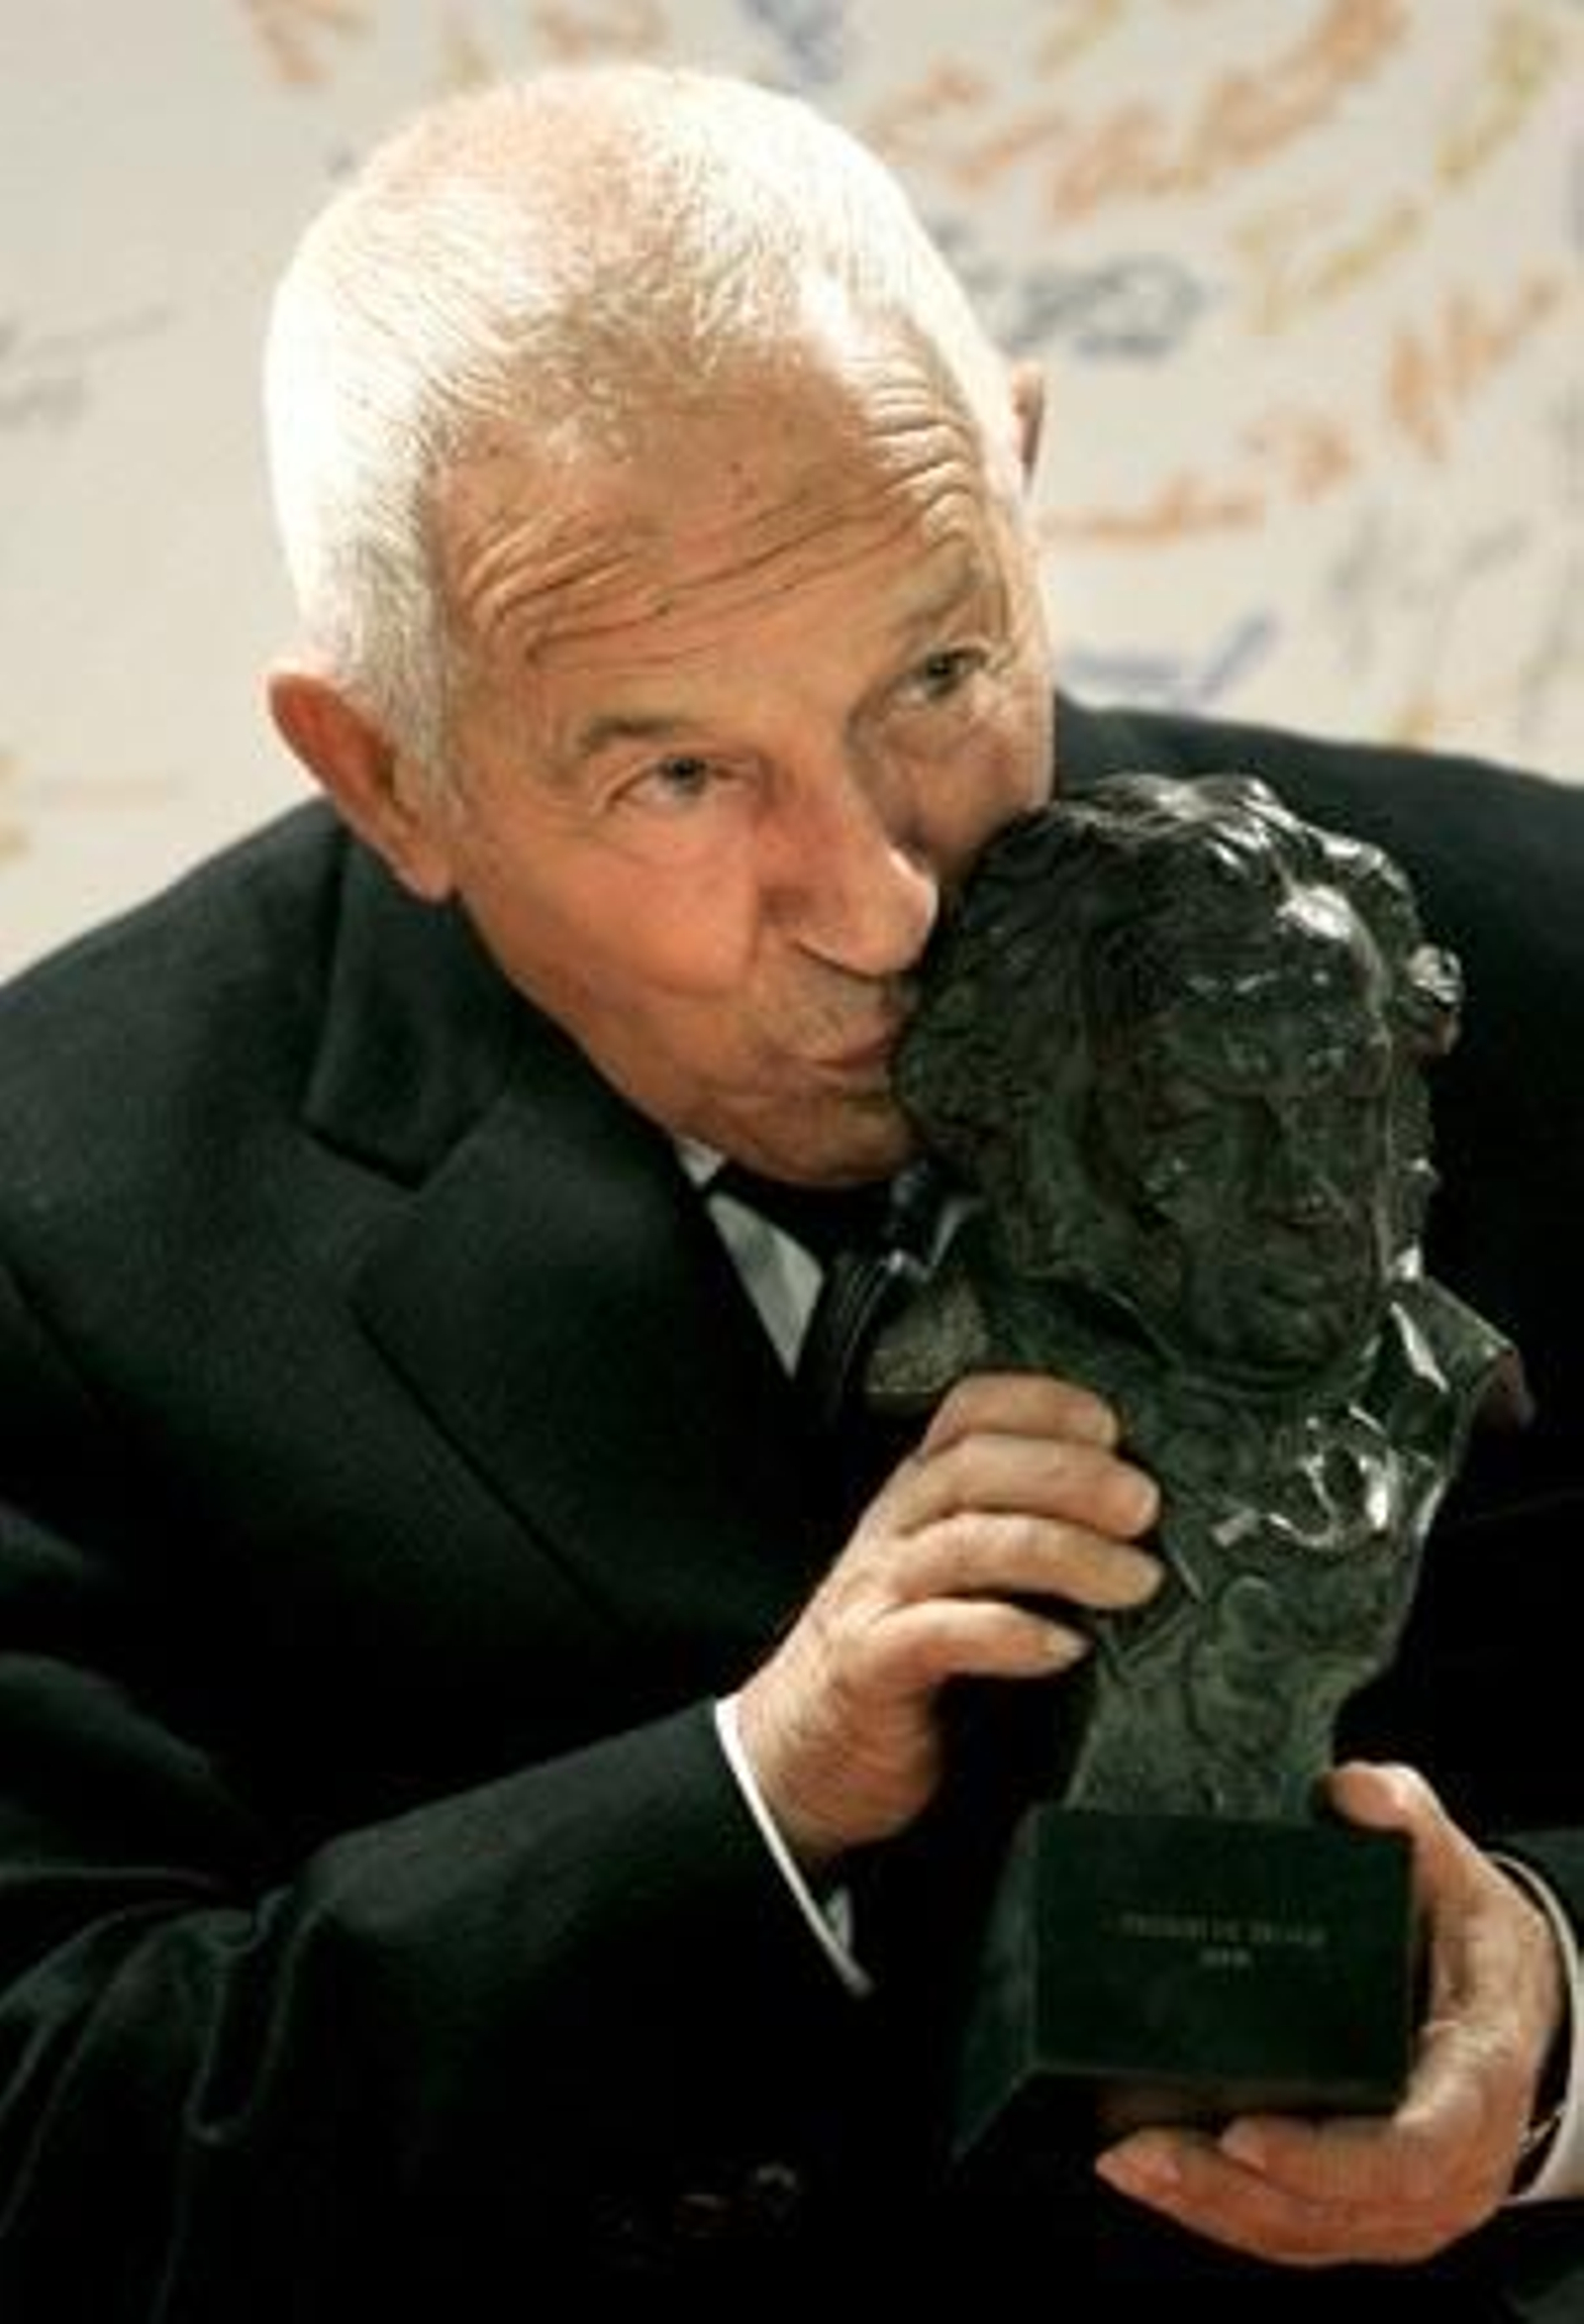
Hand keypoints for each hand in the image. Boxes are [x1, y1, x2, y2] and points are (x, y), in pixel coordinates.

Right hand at [734, 1369, 1160, 1870]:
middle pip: (975, 1466)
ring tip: (1130, 1579)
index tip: (1109, 1426)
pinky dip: (1009, 1634)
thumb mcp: (950, 1580)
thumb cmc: (891, 1665)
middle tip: (1141, 1506)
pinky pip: (940, 1633)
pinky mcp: (871, 1665)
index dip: (1039, 1405)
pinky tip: (1061, 1646)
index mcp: (917, 1499)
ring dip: (1062, 1552)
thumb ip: (1016, 1541)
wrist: (796, 1755)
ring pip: (968, 1543)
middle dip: (1069, 1474)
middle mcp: (896, 1532)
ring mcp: (879, 1595)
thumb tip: (1133, 1528)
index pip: (967, 1412)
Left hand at [1095, 1759, 1567, 2264]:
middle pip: (1341, 2205)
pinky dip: (1226, 2217)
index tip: (1242, 2132)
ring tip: (1127, 2164)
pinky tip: (1160, 2182)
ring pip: (1310, 2232)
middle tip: (1139, 2150)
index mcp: (1479, 2077)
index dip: (1326, 2155)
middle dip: (1233, 2189)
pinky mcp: (1373, 2212)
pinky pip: (1299, 2234)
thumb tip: (1353, 1790)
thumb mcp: (1455, 1869)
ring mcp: (1415, 2202)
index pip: (1415, 2147)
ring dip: (1214, 2209)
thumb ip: (1407, 1817)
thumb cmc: (1477, 1941)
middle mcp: (1455, 2162)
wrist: (1519, 2004)